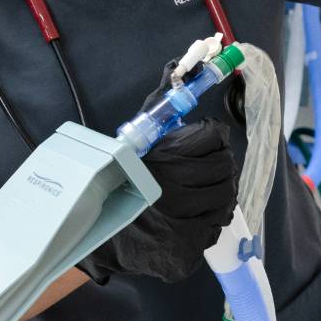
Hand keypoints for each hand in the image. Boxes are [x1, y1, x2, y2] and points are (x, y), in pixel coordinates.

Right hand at [82, 119, 237, 284]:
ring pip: (225, 200)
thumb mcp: (131, 144)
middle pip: (225, 168)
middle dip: (221, 164)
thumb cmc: (114, 186)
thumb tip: (173, 71)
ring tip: (202, 191)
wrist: (94, 235)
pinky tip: (193, 215)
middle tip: (209, 167)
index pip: (213, 137)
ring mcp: (183, 224)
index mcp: (164, 162)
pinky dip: (209, 220)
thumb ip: (155, 113)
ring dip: (219, 193)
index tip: (209, 139)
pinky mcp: (187, 249)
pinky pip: (214, 228)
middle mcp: (176, 192)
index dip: (213, 135)